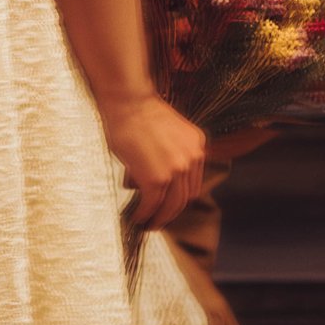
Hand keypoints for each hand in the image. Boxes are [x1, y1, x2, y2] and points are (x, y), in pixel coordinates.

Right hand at [103, 92, 206, 235]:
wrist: (128, 102)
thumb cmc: (137, 112)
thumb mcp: (165, 132)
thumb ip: (166, 154)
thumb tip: (143, 181)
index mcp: (197, 145)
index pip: (192, 180)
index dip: (180, 196)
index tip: (169, 203)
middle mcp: (192, 158)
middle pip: (186, 196)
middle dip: (171, 211)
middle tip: (159, 218)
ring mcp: (176, 170)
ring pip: (172, 205)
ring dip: (160, 218)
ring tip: (149, 223)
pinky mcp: (157, 179)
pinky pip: (153, 204)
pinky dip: (146, 214)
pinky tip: (138, 217)